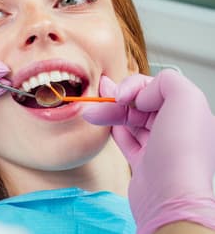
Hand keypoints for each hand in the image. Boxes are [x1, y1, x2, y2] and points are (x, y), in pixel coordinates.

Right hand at [83, 71, 214, 233]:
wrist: (169, 199)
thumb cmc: (181, 152)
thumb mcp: (186, 100)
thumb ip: (167, 81)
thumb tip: (144, 93)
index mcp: (190, 112)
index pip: (157, 87)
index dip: (136, 86)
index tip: (124, 95)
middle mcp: (177, 128)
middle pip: (141, 103)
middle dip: (118, 98)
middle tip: (99, 98)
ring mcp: (160, 146)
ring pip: (131, 119)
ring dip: (109, 112)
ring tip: (91, 113)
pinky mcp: (144, 163)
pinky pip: (126, 139)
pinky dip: (113, 129)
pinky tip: (103, 123)